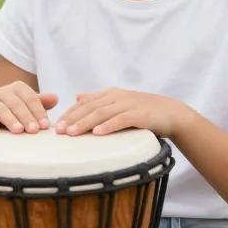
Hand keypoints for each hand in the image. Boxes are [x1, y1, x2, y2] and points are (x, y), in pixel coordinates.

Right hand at [0, 80, 58, 133]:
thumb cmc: (12, 119)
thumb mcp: (27, 112)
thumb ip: (39, 104)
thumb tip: (55, 98)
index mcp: (16, 90)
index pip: (29, 97)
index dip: (38, 110)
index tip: (44, 126)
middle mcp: (1, 93)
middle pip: (15, 102)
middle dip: (25, 116)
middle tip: (33, 130)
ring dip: (9, 118)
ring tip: (18, 130)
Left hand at [55, 88, 192, 136]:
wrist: (172, 113)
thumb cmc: (142, 112)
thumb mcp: (118, 104)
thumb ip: (98, 101)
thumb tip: (77, 97)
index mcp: (109, 94)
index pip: (84, 103)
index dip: (69, 113)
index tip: (55, 126)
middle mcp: (116, 97)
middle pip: (89, 107)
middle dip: (72, 119)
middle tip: (58, 131)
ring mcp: (128, 104)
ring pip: (102, 113)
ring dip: (85, 123)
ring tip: (72, 133)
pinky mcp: (140, 114)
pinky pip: (121, 120)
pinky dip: (108, 126)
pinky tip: (97, 133)